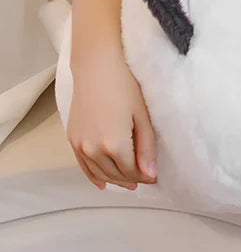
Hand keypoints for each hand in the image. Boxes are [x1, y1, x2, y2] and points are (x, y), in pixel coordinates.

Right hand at [67, 52, 156, 190]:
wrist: (97, 68)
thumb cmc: (125, 87)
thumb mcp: (143, 117)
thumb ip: (146, 148)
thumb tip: (150, 175)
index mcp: (114, 145)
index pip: (132, 171)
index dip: (146, 177)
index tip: (156, 177)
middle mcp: (94, 149)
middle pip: (116, 174)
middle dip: (132, 179)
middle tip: (146, 179)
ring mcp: (80, 145)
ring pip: (100, 173)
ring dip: (115, 180)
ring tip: (130, 182)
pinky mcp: (72, 139)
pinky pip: (83, 166)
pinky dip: (94, 176)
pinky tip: (102, 183)